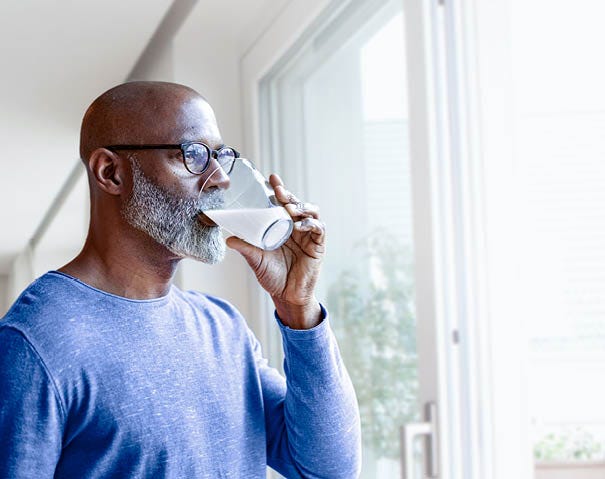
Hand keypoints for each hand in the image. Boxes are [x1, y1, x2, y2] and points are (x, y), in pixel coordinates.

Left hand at [226, 174, 324, 328]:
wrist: (286, 296)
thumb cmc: (272, 276)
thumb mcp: (255, 259)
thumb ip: (244, 247)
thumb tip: (228, 238)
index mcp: (282, 227)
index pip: (282, 203)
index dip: (279, 189)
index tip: (271, 178)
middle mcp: (296, 228)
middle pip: (296, 204)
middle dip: (289, 195)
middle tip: (279, 191)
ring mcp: (308, 236)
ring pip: (312, 211)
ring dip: (301, 207)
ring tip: (290, 208)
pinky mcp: (318, 245)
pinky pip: (319, 228)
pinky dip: (311, 223)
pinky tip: (300, 225)